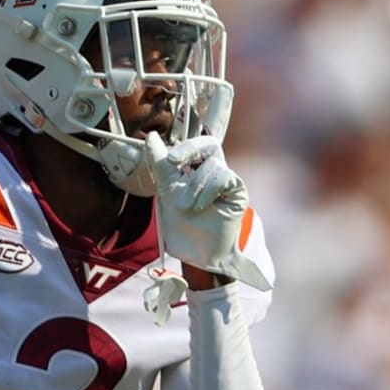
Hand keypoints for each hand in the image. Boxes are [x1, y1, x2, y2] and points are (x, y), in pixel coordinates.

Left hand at [145, 132, 270, 290]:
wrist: (195, 253)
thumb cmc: (182, 226)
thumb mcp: (166, 191)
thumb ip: (160, 164)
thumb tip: (150, 136)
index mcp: (196, 169)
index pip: (196, 144)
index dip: (187, 140)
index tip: (164, 150)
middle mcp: (214, 171)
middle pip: (209, 143)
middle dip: (189, 149)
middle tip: (173, 163)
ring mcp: (228, 181)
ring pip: (212, 164)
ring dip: (194, 187)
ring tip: (187, 207)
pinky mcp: (238, 191)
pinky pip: (224, 177)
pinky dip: (208, 192)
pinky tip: (202, 207)